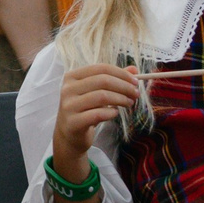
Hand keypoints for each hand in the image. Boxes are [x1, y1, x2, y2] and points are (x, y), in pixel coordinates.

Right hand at [52, 63, 142, 184]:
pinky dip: (111, 112)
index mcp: (72, 77)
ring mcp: (69, 106)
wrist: (69, 135)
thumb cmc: (85, 110)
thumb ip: (113, 79)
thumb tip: (134, 69)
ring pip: (102, 96)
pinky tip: (115, 113)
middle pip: (103, 80)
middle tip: (135, 94)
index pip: (101, 68)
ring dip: (121, 99)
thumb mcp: (96, 92)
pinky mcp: (73, 122)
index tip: (136, 82)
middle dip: (124, 86)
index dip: (121, 73)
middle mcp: (68, 89)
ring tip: (129, 103)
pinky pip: (98, 114)